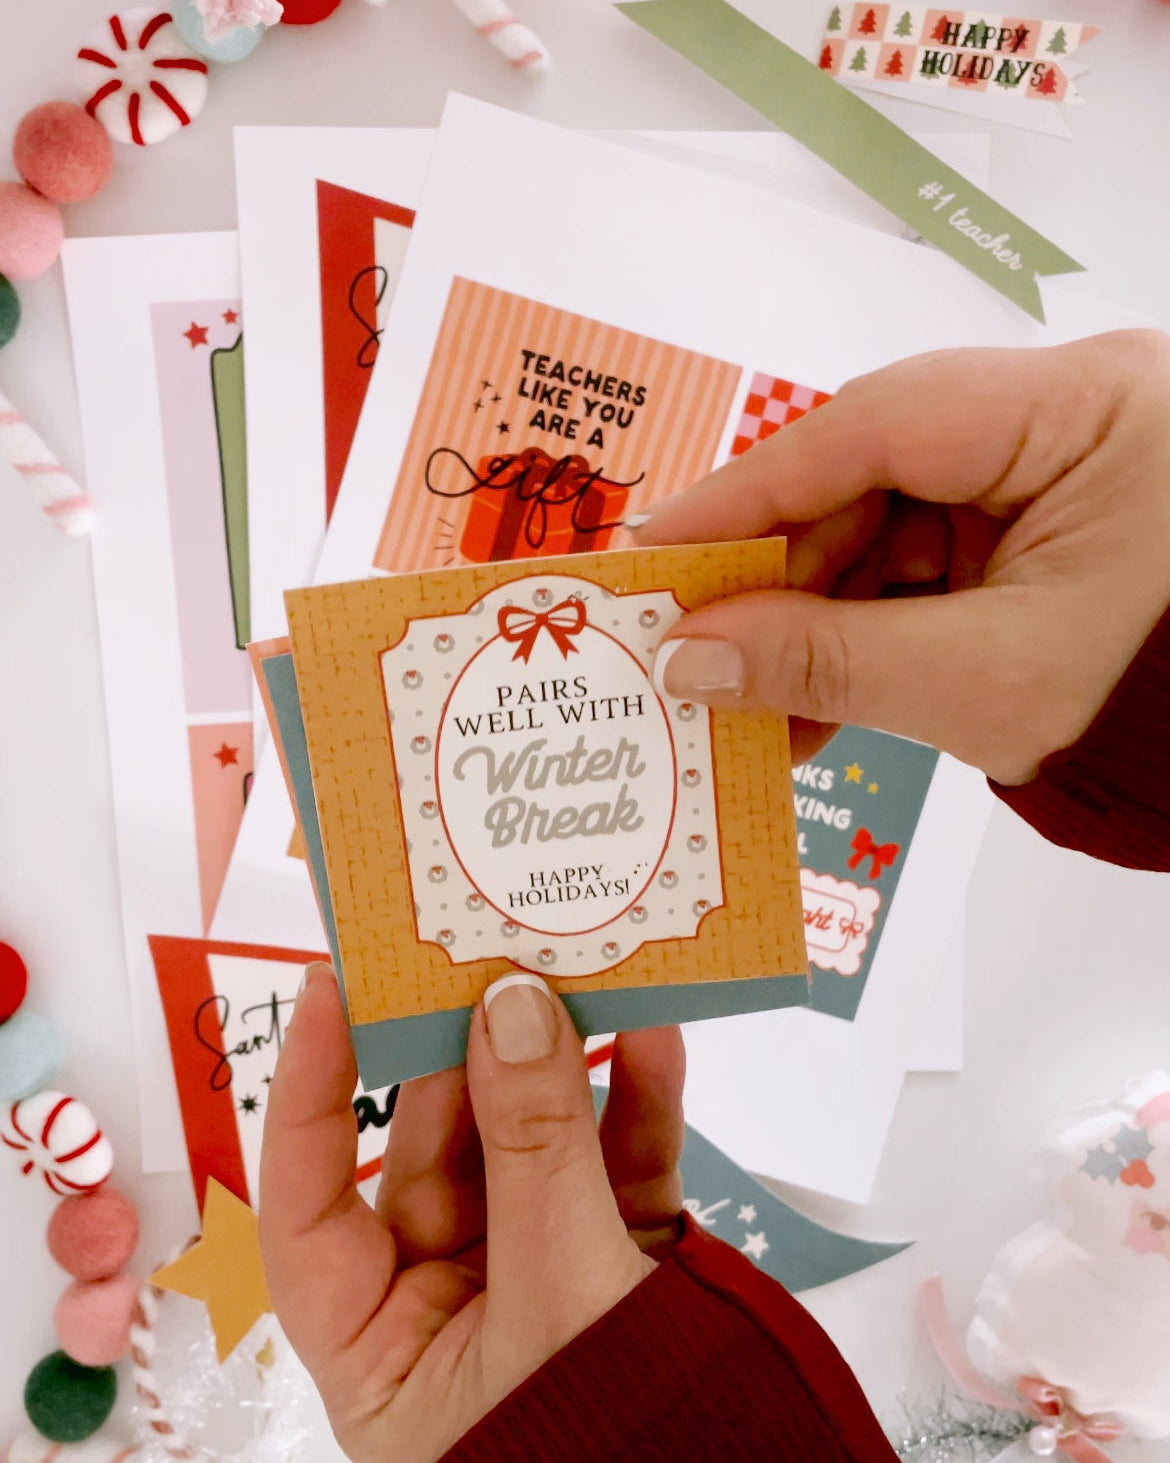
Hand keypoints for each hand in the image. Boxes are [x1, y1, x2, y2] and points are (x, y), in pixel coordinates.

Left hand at [260, 965, 684, 1462]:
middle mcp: (447, 1305)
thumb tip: (512, 1004)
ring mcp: (535, 1276)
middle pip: (440, 1152)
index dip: (312, 1088)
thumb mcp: (559, 1296)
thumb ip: (537, 1147)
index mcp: (381, 1346)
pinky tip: (654, 1040)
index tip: (331, 983)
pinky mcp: (618, 1261)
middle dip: (473, 1054)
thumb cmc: (607, 1446)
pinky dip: (637, 1105)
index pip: (312, 1202)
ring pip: (534, 1146)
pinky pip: (616, 1168)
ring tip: (583, 974)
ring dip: (564, 1065)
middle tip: (494, 956)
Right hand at [638, 330, 1169, 783]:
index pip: (876, 424)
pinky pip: (911, 564)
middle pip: (865, 475)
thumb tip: (689, 657)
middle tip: (688, 644)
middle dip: (777, 574)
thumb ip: (827, 663)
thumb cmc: (1151, 705)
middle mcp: (1058, 414)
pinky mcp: (1024, 523)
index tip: (659, 549)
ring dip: (809, 618)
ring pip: (878, 526)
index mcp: (1082, 407)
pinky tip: (801, 701)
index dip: (751, 491)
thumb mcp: (984, 684)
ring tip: (741, 701)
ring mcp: (1041, 469)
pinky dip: (856, 632)